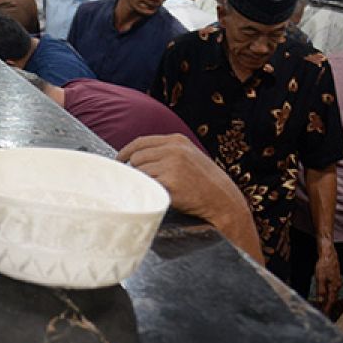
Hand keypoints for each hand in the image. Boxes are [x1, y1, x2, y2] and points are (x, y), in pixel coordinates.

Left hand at [118, 134, 240, 219]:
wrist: (224, 201)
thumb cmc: (205, 183)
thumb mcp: (188, 157)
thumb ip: (166, 153)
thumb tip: (135, 157)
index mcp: (177, 141)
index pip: (140, 142)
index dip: (126, 152)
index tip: (119, 161)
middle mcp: (174, 150)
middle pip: (137, 158)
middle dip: (137, 171)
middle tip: (147, 183)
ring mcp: (172, 165)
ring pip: (140, 172)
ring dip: (145, 183)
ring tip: (162, 190)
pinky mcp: (170, 182)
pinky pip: (147, 186)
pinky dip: (150, 192)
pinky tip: (163, 195)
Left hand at [315, 242, 340, 313]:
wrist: (328, 254)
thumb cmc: (324, 265)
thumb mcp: (320, 278)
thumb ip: (320, 290)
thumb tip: (320, 300)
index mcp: (334, 286)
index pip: (331, 301)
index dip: (327, 308)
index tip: (324, 315)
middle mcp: (337, 285)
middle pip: (333, 299)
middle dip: (328, 306)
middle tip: (324, 314)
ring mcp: (336, 282)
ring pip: (332, 294)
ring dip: (328, 301)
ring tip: (323, 307)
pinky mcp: (334, 278)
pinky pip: (332, 289)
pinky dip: (328, 294)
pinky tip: (325, 296)